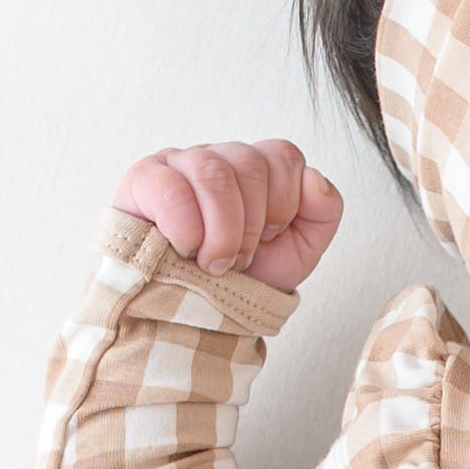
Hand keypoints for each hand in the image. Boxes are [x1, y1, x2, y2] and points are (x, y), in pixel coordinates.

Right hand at [113, 139, 343, 291]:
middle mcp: (220, 156)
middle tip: (241, 259)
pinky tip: (185, 249)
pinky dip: (187, 230)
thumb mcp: (299, 250)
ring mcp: (180, 162)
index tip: (269, 238)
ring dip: (222, 232)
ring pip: (213, 173)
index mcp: (257, 168)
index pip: (283, 155)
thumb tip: (314, 179)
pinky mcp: (145, 179)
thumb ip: (323, 212)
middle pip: (250, 163)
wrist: (197, 313)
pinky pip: (171, 188)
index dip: (283, 204)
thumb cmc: (246, 276)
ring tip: (213, 263)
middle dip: (252, 226)